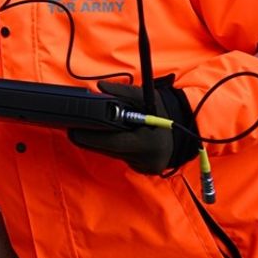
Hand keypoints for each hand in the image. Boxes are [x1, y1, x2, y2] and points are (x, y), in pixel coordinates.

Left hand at [68, 80, 191, 174]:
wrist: (185, 129)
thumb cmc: (163, 112)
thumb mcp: (145, 97)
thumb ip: (123, 92)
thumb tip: (100, 87)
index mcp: (149, 143)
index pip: (113, 143)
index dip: (91, 138)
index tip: (73, 132)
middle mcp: (148, 160)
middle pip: (110, 151)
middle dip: (90, 141)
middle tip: (72, 132)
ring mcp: (146, 168)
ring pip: (115, 156)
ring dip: (100, 145)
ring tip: (84, 133)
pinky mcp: (144, 170)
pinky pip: (123, 158)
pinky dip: (114, 149)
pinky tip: (107, 139)